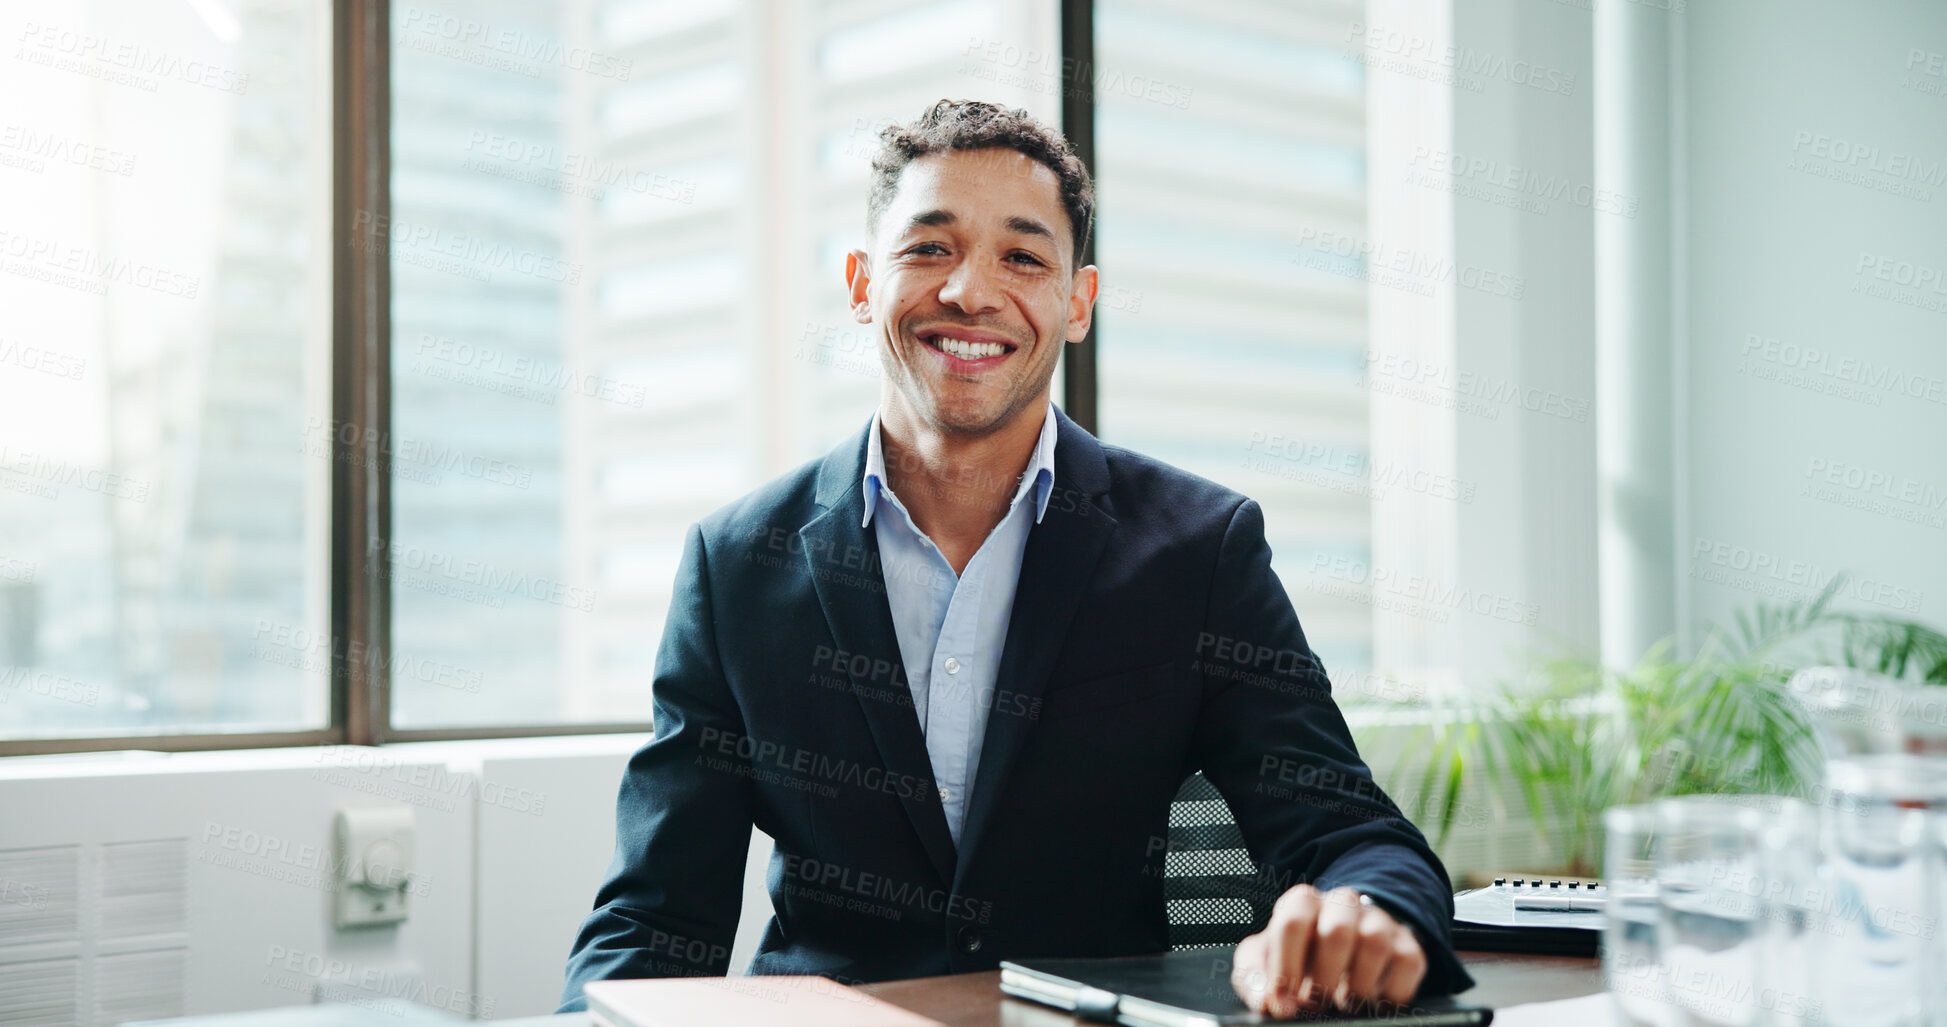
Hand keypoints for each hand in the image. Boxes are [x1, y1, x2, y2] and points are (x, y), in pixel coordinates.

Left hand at [1229, 885, 1426, 1016]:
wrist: (1338, 948)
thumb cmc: (1297, 955)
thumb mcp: (1264, 962)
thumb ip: (1255, 980)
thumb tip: (1272, 1003)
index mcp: (1302, 902)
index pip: (1293, 923)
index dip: (1286, 967)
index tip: (1283, 1001)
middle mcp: (1342, 903)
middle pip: (1337, 931)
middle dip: (1324, 978)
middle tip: (1316, 1003)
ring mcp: (1378, 921)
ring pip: (1375, 944)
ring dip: (1357, 986)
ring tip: (1343, 1003)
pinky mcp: (1407, 944)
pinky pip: (1408, 964)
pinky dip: (1390, 993)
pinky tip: (1372, 1001)